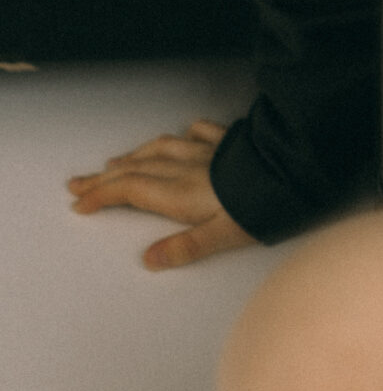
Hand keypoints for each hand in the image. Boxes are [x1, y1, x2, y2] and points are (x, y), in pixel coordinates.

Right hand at [66, 120, 259, 270]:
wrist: (295, 173)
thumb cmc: (263, 207)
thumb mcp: (223, 237)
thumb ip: (186, 248)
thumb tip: (150, 260)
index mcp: (179, 192)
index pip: (129, 191)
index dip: (101, 196)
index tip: (80, 204)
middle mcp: (187, 167)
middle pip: (136, 169)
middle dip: (104, 177)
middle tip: (79, 182)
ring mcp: (209, 151)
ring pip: (161, 148)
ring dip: (135, 155)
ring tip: (117, 161)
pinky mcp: (231, 142)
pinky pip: (201, 132)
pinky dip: (184, 133)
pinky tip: (184, 131)